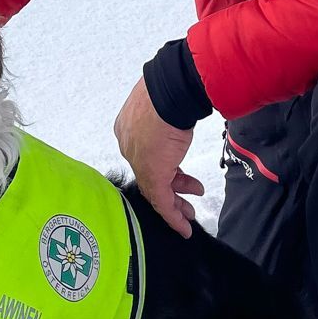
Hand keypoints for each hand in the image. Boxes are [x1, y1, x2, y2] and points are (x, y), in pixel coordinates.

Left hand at [113, 77, 202, 237]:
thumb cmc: (168, 91)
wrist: (169, 92)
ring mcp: (139, 161)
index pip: (145, 155)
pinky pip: (161, 201)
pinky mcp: (151, 174)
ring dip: (175, 205)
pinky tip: (184, 227)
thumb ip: (167, 115)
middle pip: (150, 174)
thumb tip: (181, 109)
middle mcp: (129, 146)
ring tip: (189, 214)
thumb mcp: (164, 105)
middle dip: (171, 188)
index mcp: (128, 128)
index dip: (164, 166)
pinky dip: (173, 216)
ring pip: (156, 190)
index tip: (179, 173)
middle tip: (185, 200)